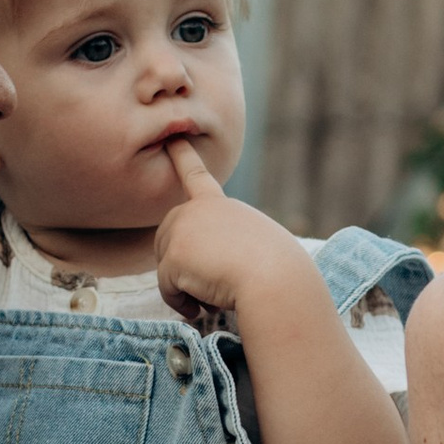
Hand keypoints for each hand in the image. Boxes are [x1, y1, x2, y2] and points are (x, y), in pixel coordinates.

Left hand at [152, 138, 308, 323]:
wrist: (275, 280)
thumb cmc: (277, 271)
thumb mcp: (255, 244)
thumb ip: (225, 243)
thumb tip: (203, 270)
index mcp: (220, 205)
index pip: (196, 176)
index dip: (182, 156)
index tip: (172, 138)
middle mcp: (197, 211)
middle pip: (168, 236)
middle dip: (178, 263)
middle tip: (208, 283)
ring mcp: (182, 231)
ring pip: (166, 266)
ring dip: (186, 286)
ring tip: (215, 294)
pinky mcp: (173, 257)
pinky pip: (167, 289)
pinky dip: (182, 303)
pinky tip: (205, 306)